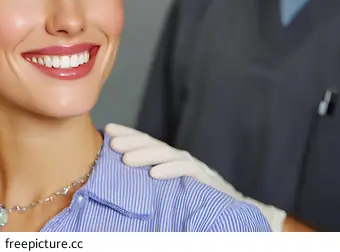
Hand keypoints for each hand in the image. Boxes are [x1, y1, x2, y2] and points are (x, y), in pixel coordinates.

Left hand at [105, 123, 286, 231]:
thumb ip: (148, 176)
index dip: (127, 133)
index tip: (107, 129)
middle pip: (153, 144)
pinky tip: (155, 174)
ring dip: (146, 155)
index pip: (145, 140)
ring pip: (166, 155)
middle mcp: (178, 158)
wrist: (232, 210)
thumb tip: (117, 171)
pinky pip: (186, 171)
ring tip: (126, 159)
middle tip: (112, 143)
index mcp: (167, 158)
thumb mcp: (166, 186)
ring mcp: (193, 166)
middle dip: (131, 141)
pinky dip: (170, 170)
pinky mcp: (205, 178)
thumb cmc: (193, 198)